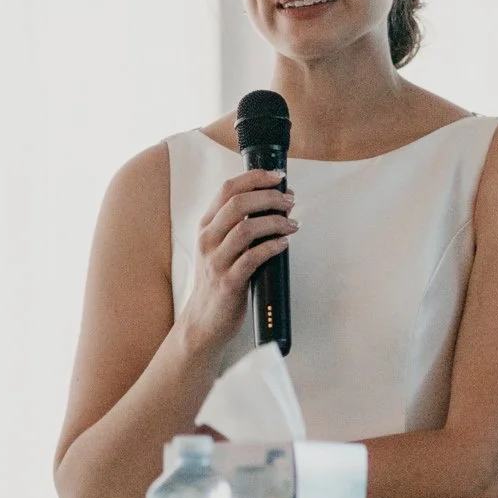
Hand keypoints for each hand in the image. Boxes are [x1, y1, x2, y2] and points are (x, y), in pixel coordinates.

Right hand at [176, 168, 294, 356]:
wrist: (205, 320)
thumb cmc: (220, 279)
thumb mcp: (221, 247)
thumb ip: (240, 225)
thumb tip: (276, 203)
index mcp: (206, 226)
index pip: (228, 188)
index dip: (255, 178)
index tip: (278, 177)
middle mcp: (207, 239)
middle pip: (238, 203)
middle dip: (270, 197)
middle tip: (290, 202)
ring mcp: (216, 261)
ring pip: (246, 228)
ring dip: (275, 221)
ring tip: (292, 224)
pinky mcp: (228, 282)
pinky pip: (252, 258)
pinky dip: (272, 247)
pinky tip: (284, 244)